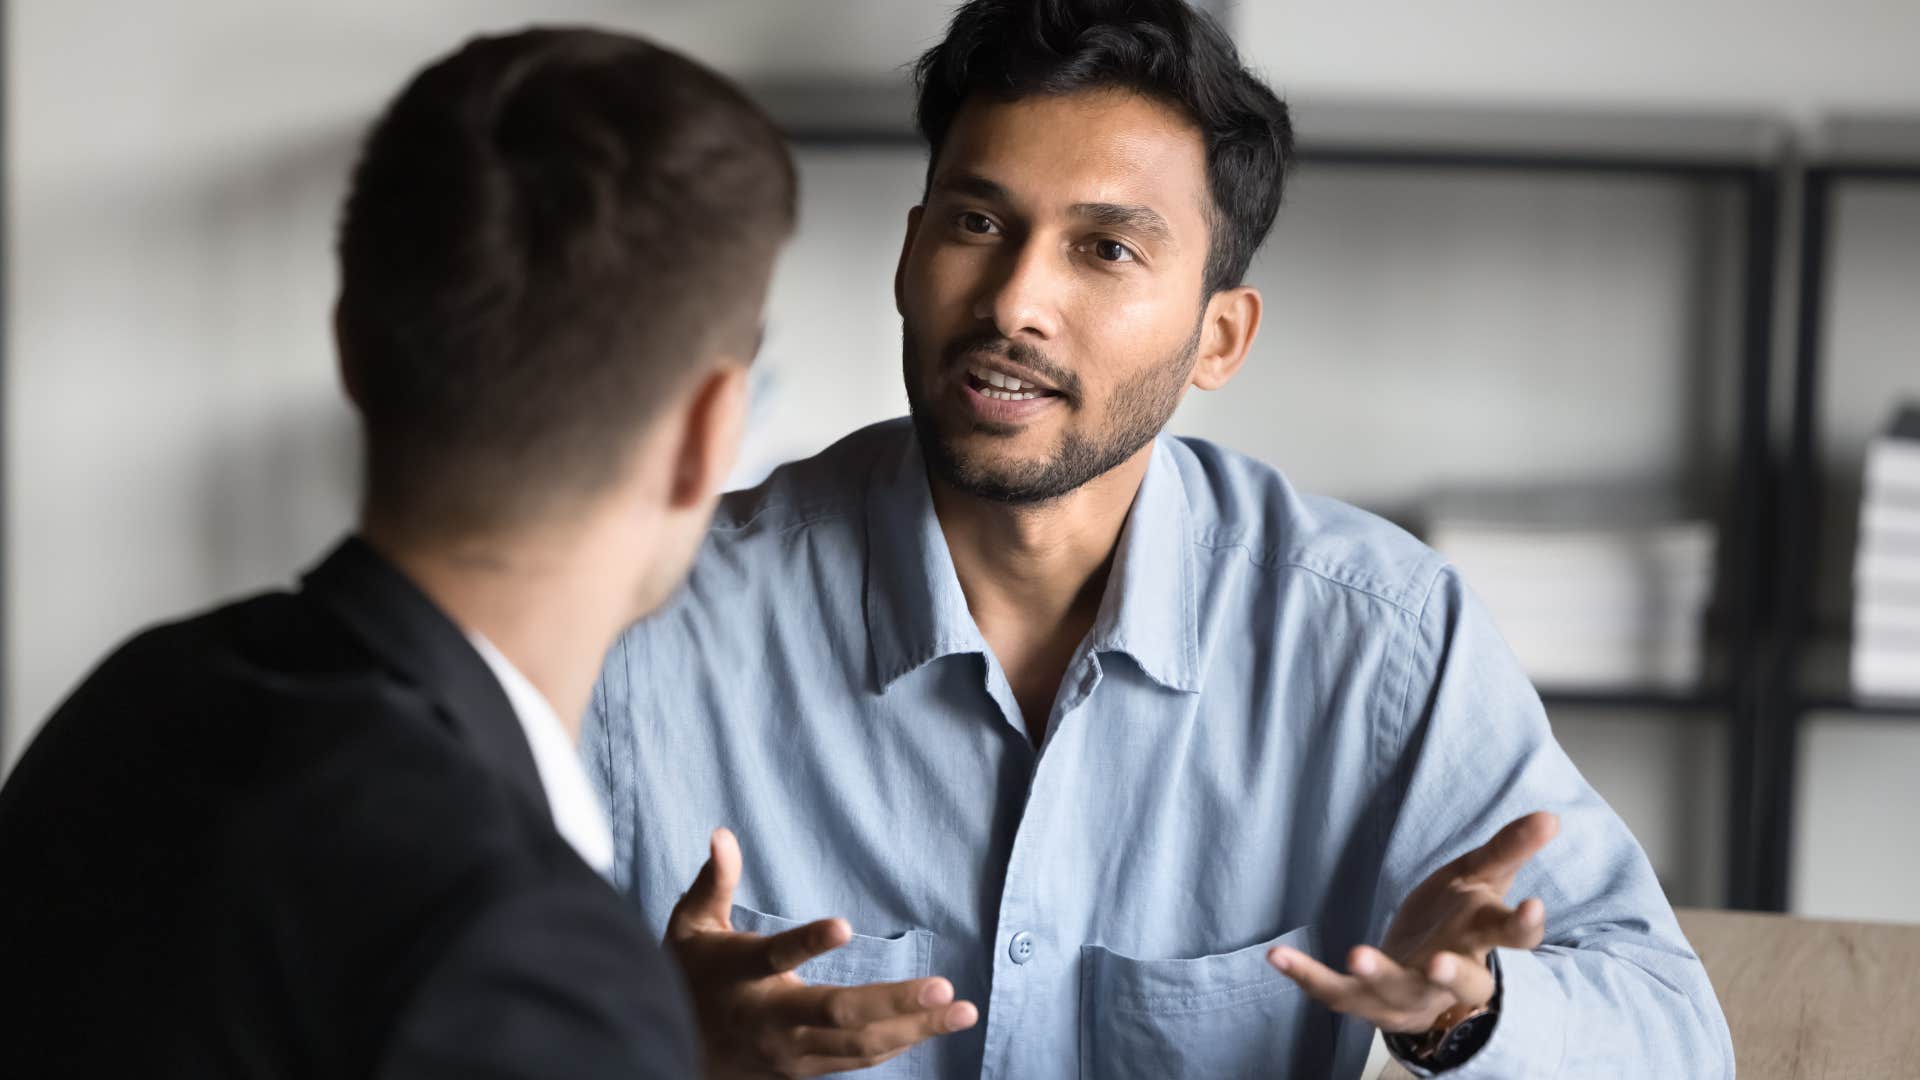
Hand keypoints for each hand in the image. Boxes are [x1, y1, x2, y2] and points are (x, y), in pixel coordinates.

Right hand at [666, 828, 977, 1077]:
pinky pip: (859, 1060)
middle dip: (894, 1003)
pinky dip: (898, 1043)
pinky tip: (933, 1026)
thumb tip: (722, 834)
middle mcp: (769, 1019)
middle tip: (945, 987)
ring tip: (962, 1010)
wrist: (672, 1052)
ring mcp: (791, 1052)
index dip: (806, 942)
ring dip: (915, 1029)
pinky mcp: (806, 1069)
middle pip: (836, 1015)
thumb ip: (712, 882)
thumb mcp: (689, 926)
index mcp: (739, 975)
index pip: (774, 957)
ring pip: (858, 1046)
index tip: (843, 924)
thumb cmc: (688, 977)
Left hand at [1266, 811, 1558, 1034]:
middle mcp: (1448, 977)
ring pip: (1395, 993)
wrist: (1426, 976)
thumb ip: (1509, 850)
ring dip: (1377, 975)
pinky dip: (1306, 976)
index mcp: (1481, 942)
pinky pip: (1334, 993)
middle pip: (1460, 983)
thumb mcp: (1480, 880)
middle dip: (1450, 976)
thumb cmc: (1457, 922)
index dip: (1522, 927)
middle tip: (1438, 964)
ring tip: (1357, 954)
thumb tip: (1550, 815)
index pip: (1510, 940)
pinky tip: (1276, 956)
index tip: (1532, 906)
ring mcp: (1406, 994)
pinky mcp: (1365, 1000)